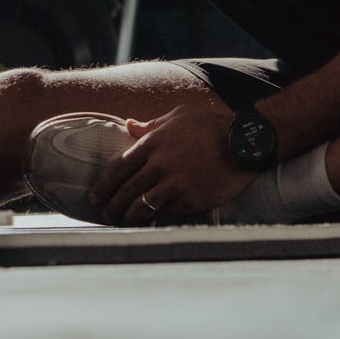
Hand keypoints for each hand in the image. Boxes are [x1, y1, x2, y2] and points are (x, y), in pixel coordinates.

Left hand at [92, 104, 255, 224]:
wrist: (244, 143)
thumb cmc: (210, 126)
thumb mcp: (178, 116)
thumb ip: (151, 125)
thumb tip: (130, 125)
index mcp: (152, 144)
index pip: (118, 169)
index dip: (103, 185)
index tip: (94, 196)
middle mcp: (159, 166)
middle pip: (126, 192)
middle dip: (112, 206)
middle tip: (106, 214)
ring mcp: (174, 186)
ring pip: (142, 207)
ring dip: (130, 216)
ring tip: (125, 220)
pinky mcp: (190, 201)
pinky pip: (167, 214)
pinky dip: (158, 218)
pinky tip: (153, 222)